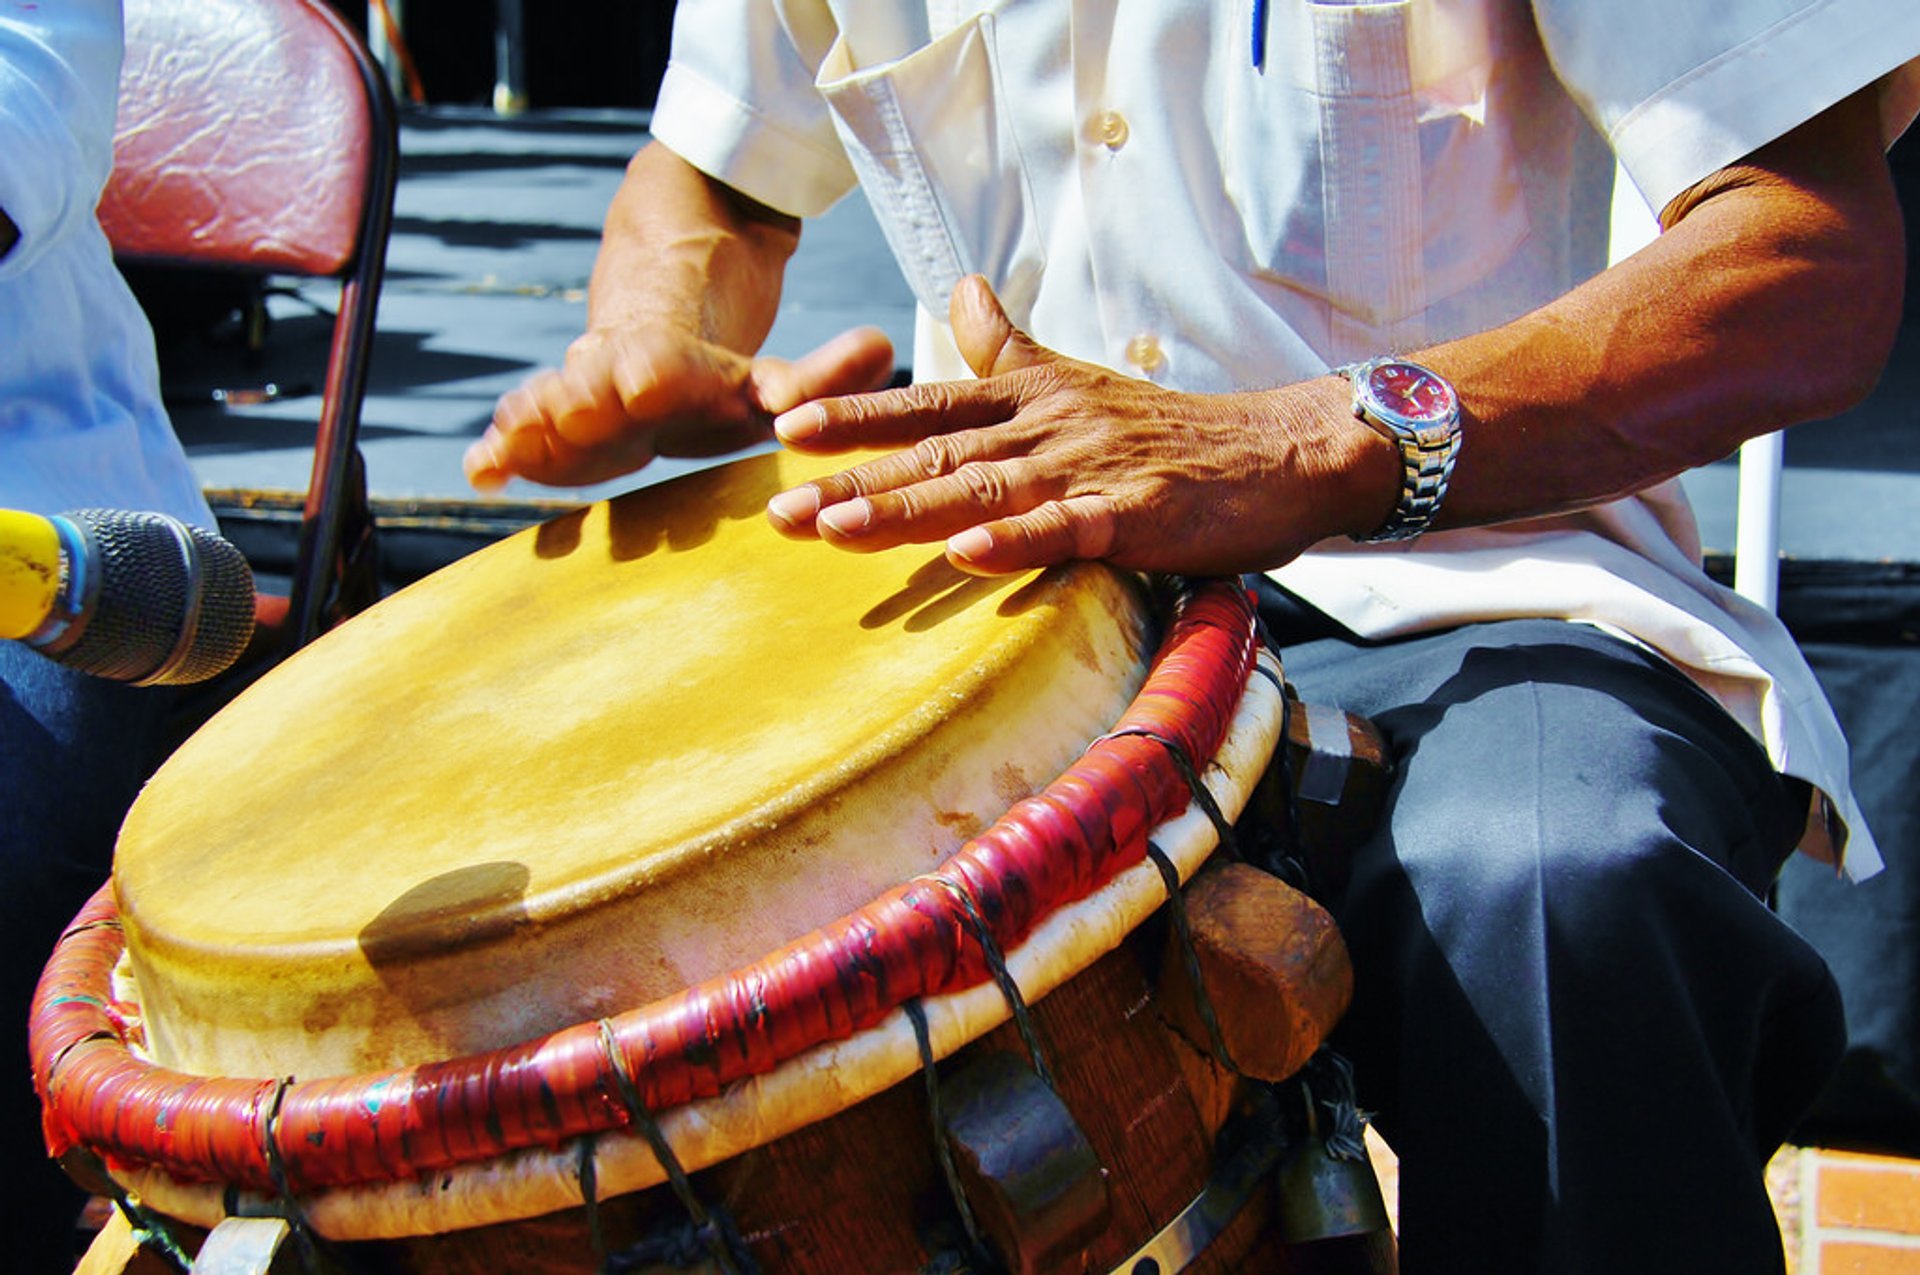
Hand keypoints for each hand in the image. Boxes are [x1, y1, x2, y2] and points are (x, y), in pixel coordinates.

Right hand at [464, 322, 895, 489]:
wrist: (645, 344)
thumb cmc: (717, 383)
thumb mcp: (769, 380)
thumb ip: (821, 377)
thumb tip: (885, 346)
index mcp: (678, 368)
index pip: (666, 365)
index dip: (656, 374)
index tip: (646, 381)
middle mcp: (620, 379)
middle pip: (594, 383)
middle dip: (579, 401)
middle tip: (563, 417)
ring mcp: (579, 401)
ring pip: (548, 405)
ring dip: (531, 426)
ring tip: (505, 448)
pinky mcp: (550, 430)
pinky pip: (519, 434)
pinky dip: (498, 450)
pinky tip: (479, 472)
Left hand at [764, 276, 1388, 574]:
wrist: (1275, 454)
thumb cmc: (1167, 433)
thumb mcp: (1077, 379)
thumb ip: (1008, 347)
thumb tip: (959, 291)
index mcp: (1029, 400)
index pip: (927, 403)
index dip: (855, 412)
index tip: (782, 424)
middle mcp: (1047, 428)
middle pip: (936, 451)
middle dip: (852, 477)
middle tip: (777, 506)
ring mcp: (1088, 471)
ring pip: (983, 489)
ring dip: (908, 508)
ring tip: (837, 528)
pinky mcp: (1133, 516)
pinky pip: (1065, 530)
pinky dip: (1014, 539)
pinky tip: (964, 552)